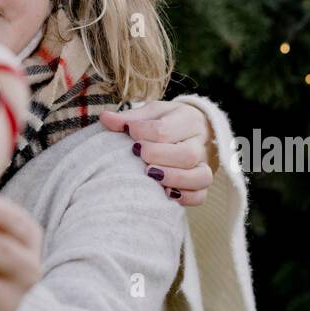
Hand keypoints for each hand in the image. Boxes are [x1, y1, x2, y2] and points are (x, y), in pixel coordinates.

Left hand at [100, 99, 214, 206]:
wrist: (193, 129)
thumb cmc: (167, 120)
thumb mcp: (151, 113)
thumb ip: (130, 118)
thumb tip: (105, 118)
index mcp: (188, 119)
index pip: (166, 129)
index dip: (144, 132)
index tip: (129, 133)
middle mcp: (200, 143)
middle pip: (187, 154)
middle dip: (158, 156)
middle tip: (138, 154)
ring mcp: (204, 165)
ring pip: (200, 176)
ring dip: (174, 178)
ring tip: (150, 175)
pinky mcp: (202, 183)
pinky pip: (201, 195)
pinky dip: (185, 197)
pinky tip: (166, 194)